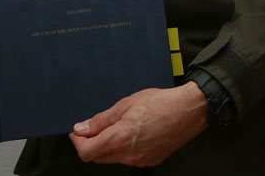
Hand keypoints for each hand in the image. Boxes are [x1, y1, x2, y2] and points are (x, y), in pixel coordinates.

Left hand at [69, 83, 207, 166]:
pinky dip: (122, 148)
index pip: (87, 152)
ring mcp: (140, 161)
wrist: (187, 111)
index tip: (78, 131)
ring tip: (116, 124)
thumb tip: (81, 128)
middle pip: (98, 157)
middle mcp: (128, 155)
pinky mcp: (150, 161)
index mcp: (119, 139)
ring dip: (107, 145)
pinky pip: (128, 158)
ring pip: (113, 158)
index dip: (78, 142)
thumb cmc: (159, 103)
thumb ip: (100, 120)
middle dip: (91, 143)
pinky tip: (130, 132)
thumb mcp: (124, 104)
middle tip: (93, 126)